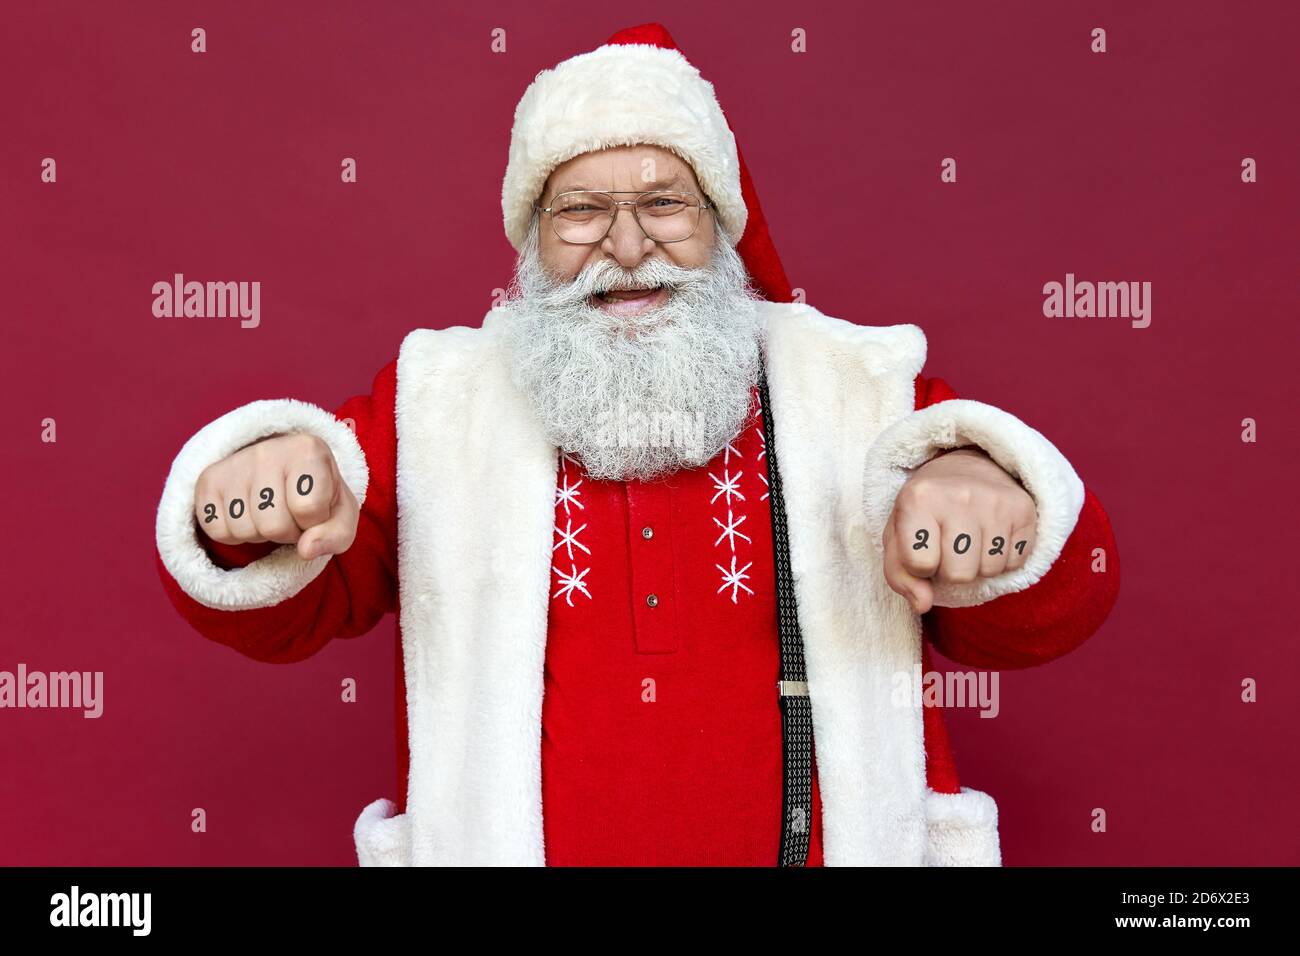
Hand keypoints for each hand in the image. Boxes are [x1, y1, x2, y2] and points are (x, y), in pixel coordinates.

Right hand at [193, 433, 359, 560]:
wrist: (284, 467)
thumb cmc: (317, 492)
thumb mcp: (341, 513)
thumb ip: (336, 535)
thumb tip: (306, 550)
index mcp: (308, 450)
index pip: (309, 510)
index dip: (314, 522)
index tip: (314, 507)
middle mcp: (267, 450)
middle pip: (273, 526)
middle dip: (287, 532)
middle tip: (290, 512)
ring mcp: (234, 464)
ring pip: (244, 530)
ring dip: (261, 533)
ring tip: (270, 510)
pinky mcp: (208, 479)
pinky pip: (217, 531)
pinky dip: (234, 533)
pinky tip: (247, 512)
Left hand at [882, 448, 1035, 613]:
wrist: (966, 467)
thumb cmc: (926, 511)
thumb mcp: (898, 536)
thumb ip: (899, 575)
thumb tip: (922, 604)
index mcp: (917, 498)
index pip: (920, 565)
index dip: (921, 566)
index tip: (923, 547)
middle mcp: (958, 495)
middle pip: (959, 574)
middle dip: (951, 569)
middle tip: (950, 544)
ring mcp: (995, 501)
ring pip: (989, 570)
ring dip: (978, 564)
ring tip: (971, 538)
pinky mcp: (1024, 508)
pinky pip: (1015, 562)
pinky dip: (1002, 558)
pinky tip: (991, 535)